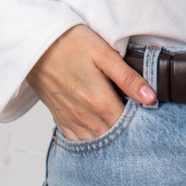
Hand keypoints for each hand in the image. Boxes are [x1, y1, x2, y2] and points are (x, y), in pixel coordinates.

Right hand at [27, 25, 154, 141]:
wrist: (35, 45)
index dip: (141, 123)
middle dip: (128, 132)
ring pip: (97, 141)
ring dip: (110, 136)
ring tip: (121, 123)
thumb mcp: (104, 54)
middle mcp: (84, 116)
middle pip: (113, 136)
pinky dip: (91, 138)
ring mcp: (71, 119)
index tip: (149, 115)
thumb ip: (127, 78)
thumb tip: (150, 97)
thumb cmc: (70, 44)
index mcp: (99, 101)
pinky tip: (99, 127)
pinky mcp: (60, 118)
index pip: (128, 125)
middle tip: (138, 119)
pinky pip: (78, 139)